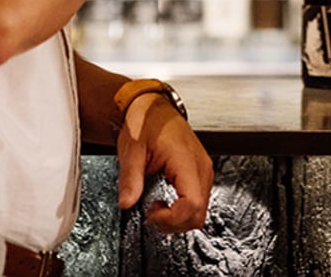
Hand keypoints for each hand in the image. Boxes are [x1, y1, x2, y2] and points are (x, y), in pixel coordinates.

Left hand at [116, 93, 213, 232]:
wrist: (153, 106)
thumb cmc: (146, 121)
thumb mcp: (132, 150)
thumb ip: (130, 178)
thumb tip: (127, 202)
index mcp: (187, 161)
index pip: (192, 204)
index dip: (171, 218)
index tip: (151, 213)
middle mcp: (201, 167)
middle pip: (199, 213)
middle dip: (174, 223)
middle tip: (151, 214)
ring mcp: (203, 170)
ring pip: (200, 210)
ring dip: (178, 217)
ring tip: (156, 206)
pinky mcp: (199, 172)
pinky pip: (197, 200)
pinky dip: (182, 208)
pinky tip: (165, 201)